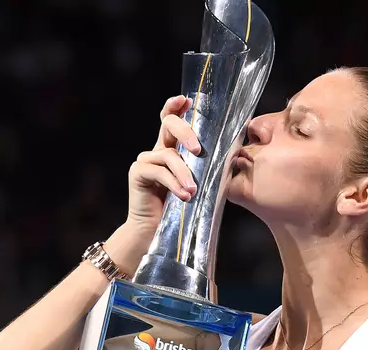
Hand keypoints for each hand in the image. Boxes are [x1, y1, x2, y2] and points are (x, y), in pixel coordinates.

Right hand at [126, 95, 201, 228]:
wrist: (154, 232)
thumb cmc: (180, 209)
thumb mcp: (197, 183)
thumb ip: (204, 168)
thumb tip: (230, 154)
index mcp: (171, 149)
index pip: (171, 120)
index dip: (176, 107)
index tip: (186, 100)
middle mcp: (157, 150)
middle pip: (168, 126)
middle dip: (186, 133)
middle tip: (199, 150)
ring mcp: (145, 160)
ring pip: (168, 156)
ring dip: (184, 174)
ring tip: (193, 191)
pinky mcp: (138, 172)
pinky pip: (159, 172)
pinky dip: (175, 184)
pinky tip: (185, 196)